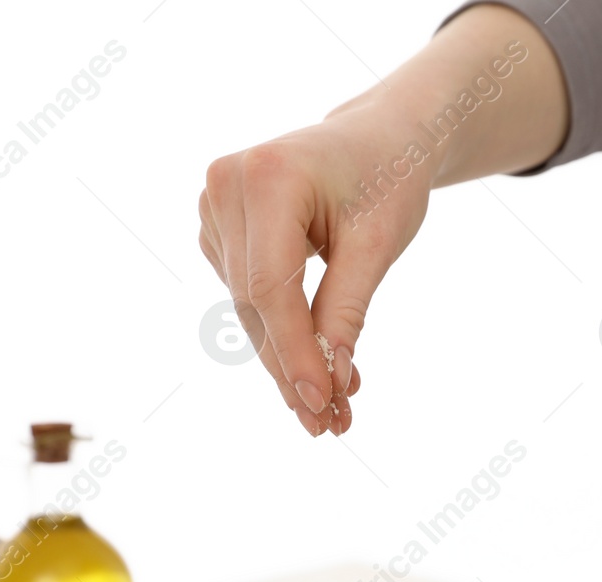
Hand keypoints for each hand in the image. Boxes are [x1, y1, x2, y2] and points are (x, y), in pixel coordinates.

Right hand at [199, 102, 430, 435]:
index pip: (271, 287)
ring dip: (288, 359)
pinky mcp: (219, 226)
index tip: (322, 406)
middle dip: (293, 368)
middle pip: (254, 302)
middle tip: (330, 424)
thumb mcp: (377, 246)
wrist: (380, 137)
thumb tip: (331, 384)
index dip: (294, 353)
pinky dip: (282, 331)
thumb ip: (347, 311)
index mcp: (267, 176)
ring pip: (248, 307)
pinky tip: (316, 364)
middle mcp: (226, 184)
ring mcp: (214, 204)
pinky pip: (248, 293)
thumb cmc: (387, 178)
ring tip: (334, 407)